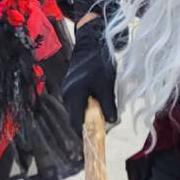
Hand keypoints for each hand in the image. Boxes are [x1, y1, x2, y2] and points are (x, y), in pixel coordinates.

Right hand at [61, 17, 116, 134]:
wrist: (92, 41)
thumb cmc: (99, 63)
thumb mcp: (106, 85)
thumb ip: (108, 105)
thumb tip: (112, 121)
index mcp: (74, 95)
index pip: (76, 123)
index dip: (85, 133)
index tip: (96, 138)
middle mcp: (67, 94)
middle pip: (77, 116)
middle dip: (90, 122)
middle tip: (106, 123)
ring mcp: (68, 88)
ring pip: (79, 108)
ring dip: (91, 112)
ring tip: (105, 108)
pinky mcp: (72, 83)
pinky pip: (79, 99)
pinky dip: (89, 103)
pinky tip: (100, 98)